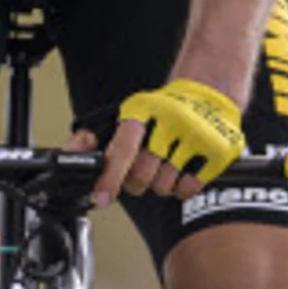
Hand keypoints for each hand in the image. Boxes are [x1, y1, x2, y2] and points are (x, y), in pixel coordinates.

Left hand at [91, 78, 243, 208]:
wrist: (208, 90)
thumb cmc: (163, 108)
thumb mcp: (128, 113)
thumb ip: (95, 137)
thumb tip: (68, 157)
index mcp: (144, 109)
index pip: (123, 148)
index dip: (109, 177)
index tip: (101, 198)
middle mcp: (171, 119)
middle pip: (141, 175)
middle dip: (136, 182)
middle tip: (141, 171)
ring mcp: (197, 135)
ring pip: (163, 186)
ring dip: (159, 185)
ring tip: (165, 165)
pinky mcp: (219, 150)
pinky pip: (188, 188)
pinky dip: (181, 187)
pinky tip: (183, 169)